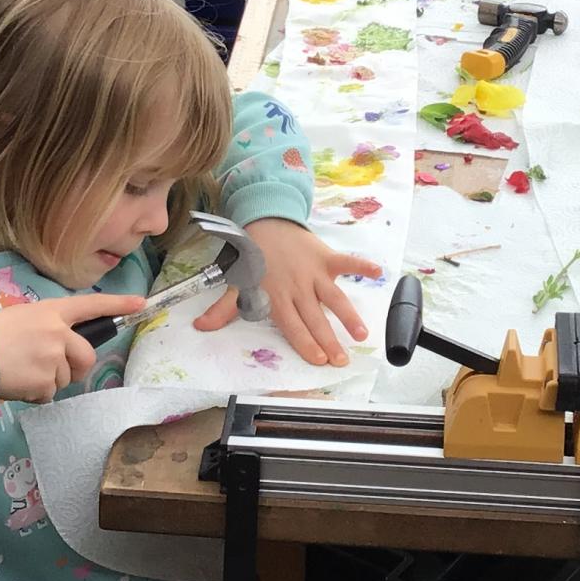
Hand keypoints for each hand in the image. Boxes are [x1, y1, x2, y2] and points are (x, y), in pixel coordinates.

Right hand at [0, 292, 144, 401]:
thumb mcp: (23, 318)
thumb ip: (48, 328)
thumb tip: (62, 347)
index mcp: (51, 312)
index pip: (90, 305)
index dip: (117, 304)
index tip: (139, 304)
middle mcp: (58, 332)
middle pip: (87, 356)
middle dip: (77, 368)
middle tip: (57, 371)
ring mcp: (53, 357)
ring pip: (66, 378)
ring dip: (49, 381)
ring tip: (23, 372)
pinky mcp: (45, 381)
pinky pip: (49, 394)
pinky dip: (36, 394)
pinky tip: (18, 383)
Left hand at [194, 218, 382, 368]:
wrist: (264, 221)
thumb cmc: (252, 257)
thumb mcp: (235, 284)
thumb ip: (223, 309)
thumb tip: (201, 328)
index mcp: (275, 297)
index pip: (292, 325)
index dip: (305, 343)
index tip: (318, 360)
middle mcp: (297, 287)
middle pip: (315, 318)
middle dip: (329, 340)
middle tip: (342, 360)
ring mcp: (313, 272)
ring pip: (333, 297)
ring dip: (348, 315)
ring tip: (361, 334)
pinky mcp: (326, 256)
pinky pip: (346, 261)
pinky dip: (362, 265)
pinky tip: (378, 273)